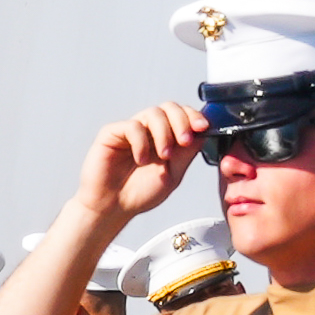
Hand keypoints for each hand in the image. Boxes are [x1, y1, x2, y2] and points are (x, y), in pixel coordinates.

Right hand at [75, 104, 201, 222]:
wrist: (113, 207)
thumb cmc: (139, 193)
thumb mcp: (173, 175)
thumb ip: (187, 153)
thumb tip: (202, 132)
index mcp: (166, 138)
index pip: (182, 116)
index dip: (194, 116)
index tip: (202, 127)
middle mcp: (149, 130)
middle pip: (169, 107)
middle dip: (182, 121)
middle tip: (184, 140)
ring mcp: (131, 130)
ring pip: (154, 113)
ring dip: (164, 133)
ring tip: (163, 156)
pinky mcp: (112, 133)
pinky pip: (132, 126)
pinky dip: (141, 142)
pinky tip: (141, 159)